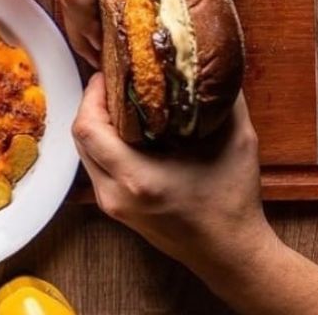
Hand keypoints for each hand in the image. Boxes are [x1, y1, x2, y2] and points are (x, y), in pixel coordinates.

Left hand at [71, 74, 270, 272]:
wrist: (229, 254)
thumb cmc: (233, 201)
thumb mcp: (237, 140)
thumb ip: (224, 99)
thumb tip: (210, 63)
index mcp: (136, 177)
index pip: (88, 127)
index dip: (91, 95)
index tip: (107, 75)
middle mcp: (115, 193)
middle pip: (79, 139)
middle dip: (90, 106)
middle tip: (112, 84)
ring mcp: (112, 205)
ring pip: (85, 155)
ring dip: (95, 126)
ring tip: (119, 103)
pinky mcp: (116, 210)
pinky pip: (96, 169)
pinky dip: (103, 146)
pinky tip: (126, 132)